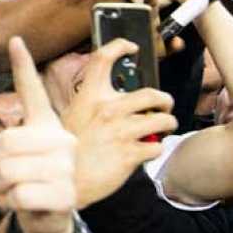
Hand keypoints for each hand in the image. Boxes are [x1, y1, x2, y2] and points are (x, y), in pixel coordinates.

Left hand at [0, 37, 79, 232]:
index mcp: (45, 125)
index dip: (23, 66)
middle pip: (6, 143)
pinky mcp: (66, 193)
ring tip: (12, 190)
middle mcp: (60, 140)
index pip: (33, 92)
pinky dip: (11, 203)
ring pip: (8, 171)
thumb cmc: (23, 183)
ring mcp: (67, 167)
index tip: (15, 40)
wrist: (46, 219)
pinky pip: (19, 194)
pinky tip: (21, 203)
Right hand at [61, 39, 177, 206]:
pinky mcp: (130, 154)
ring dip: (167, 123)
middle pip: (150, 93)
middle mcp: (106, 110)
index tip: (131, 47)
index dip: (120, 47)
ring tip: (164, 128)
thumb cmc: (66, 152)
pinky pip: (157, 146)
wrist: (64, 185)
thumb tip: (107, 96)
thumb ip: (89, 104)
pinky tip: (149, 151)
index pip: (103, 59)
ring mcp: (120, 132)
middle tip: (164, 106)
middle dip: (164, 100)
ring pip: (162, 119)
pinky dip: (156, 148)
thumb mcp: (68, 118)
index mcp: (88, 98)